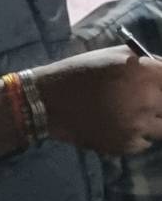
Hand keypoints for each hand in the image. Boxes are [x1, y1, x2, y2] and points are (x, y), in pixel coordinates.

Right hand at [33, 47, 161, 155]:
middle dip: (159, 102)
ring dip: (153, 121)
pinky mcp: (126, 145)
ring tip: (134, 114)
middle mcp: (147, 100)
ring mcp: (138, 125)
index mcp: (145, 72)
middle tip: (144, 102)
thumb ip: (147, 61)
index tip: (158, 88)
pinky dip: (138, 136)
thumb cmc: (80, 72)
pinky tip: (121, 126)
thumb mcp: (115, 55)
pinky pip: (145, 143)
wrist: (49, 101)